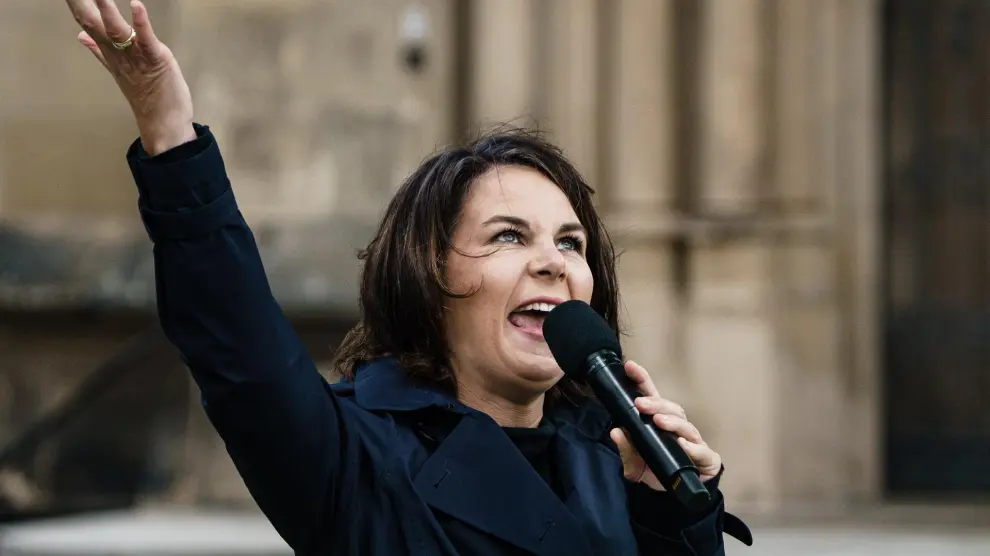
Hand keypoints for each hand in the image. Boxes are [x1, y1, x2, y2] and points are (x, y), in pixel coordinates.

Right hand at [65, 0, 194, 154]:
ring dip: (106, 10)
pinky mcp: (156, 60)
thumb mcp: (120, 69)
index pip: (86, 21)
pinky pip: (146, 40)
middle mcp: (117, 53)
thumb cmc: (147, 95)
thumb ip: (99, 51)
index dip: (76, 3)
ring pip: (116, 31)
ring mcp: (135, 57)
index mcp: (109, 51)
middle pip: (93, 23)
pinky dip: (141, 23)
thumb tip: (81, 36)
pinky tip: (135, 5)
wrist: (163, 123)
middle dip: (81, 3)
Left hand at [609, 360, 721, 491]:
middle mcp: (678, 427)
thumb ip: (626, 451)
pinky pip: (701, 450)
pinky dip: (692, 447)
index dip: (642, 380)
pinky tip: (682, 444)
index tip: (629, 366)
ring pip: (685, 425)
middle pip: (670, 408)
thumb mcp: (636, 464)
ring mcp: (694, 441)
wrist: (681, 496)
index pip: (651, 396)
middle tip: (640, 403)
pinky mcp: (707, 457)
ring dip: (671, 421)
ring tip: (658, 421)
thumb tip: (615, 432)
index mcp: (660, 422)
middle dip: (655, 403)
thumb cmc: (659, 471)